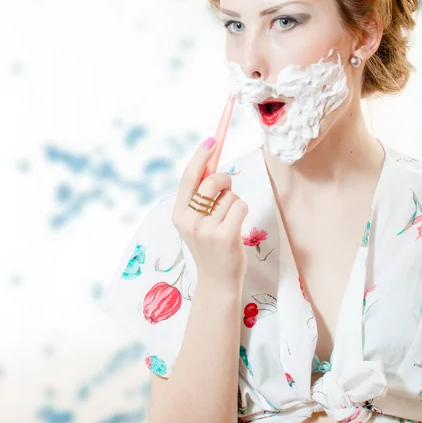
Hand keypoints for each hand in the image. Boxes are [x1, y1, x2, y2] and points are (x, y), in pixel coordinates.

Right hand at [172, 138, 248, 288]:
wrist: (217, 281)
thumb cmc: (210, 246)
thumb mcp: (196, 222)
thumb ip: (200, 198)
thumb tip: (211, 165)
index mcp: (179, 214)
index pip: (188, 178)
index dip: (200, 157)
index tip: (212, 140)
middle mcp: (189, 221)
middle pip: (212, 181)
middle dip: (224, 180)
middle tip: (226, 190)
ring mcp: (206, 230)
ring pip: (230, 195)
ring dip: (234, 203)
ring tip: (228, 221)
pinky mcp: (225, 236)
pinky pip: (240, 205)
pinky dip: (242, 211)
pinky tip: (236, 227)